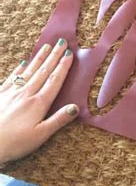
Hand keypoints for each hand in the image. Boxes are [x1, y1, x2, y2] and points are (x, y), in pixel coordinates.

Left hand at [0, 38, 78, 164]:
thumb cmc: (14, 143)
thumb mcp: (40, 136)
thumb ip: (58, 120)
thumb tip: (75, 107)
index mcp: (38, 103)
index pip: (54, 81)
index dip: (63, 66)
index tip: (69, 53)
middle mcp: (26, 94)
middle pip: (43, 71)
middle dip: (53, 56)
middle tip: (61, 42)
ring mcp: (11, 93)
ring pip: (28, 71)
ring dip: (39, 58)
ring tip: (45, 47)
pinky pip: (12, 78)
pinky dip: (20, 69)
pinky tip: (23, 63)